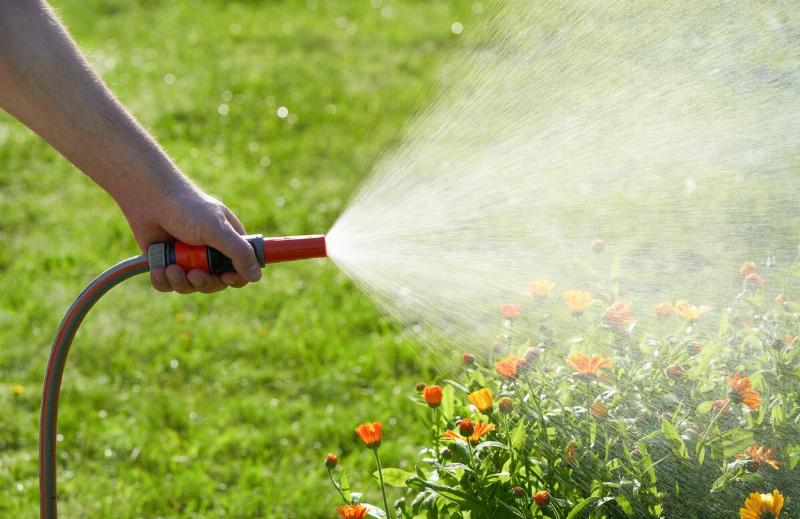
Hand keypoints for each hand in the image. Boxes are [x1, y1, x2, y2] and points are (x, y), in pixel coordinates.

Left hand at [121, 183, 261, 292]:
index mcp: (228, 242)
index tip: (226, 277)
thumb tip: (256, 276)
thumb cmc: (187, 208)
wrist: (149, 198)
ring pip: (190, 286)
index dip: (236, 278)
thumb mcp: (217, 229)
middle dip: (203, 281)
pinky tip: (159, 268)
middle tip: (194, 272)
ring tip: (170, 267)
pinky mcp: (166, 264)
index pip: (241, 270)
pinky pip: (168, 285)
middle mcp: (209, 253)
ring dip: (181, 281)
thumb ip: (239, 252)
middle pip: (215, 284)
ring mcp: (187, 260)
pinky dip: (163, 281)